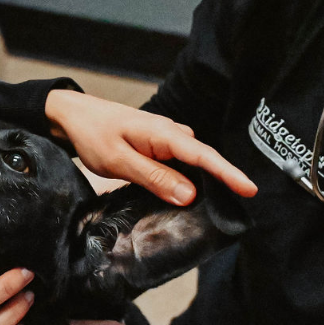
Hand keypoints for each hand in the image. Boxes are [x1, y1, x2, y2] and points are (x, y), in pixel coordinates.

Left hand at [45, 90, 256, 204]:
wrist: (73, 115)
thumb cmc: (92, 134)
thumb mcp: (119, 161)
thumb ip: (154, 177)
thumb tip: (190, 194)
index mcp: (164, 134)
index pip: (205, 156)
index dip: (229, 174)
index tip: (250, 190)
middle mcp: (171, 133)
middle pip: (204, 161)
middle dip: (221, 182)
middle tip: (234, 209)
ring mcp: (165, 138)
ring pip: (192, 163)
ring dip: (203, 181)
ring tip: (216, 207)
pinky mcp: (158, 144)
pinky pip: (180, 162)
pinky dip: (186, 177)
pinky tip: (186, 194)